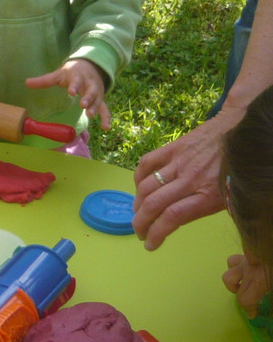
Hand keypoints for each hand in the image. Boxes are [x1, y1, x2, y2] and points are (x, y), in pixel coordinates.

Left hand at [26, 58, 110, 129]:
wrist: (90, 65)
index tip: (71, 92)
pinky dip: (106, 117)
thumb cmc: (72, 72)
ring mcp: (96, 92)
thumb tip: (26, 83)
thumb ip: (44, 80)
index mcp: (78, 76)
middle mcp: (89, 84)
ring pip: (98, 99)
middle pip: (91, 90)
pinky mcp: (100, 99)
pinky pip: (105, 108)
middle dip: (88, 98)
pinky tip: (105, 127)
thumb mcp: (58, 74)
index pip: (76, 81)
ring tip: (90, 116)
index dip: (74, 86)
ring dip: (95, 107)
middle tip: (82, 105)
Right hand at [131, 106, 243, 249]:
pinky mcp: (172, 148)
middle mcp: (190, 180)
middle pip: (155, 204)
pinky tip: (138, 187)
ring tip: (137, 213)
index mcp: (208, 196)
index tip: (150, 244)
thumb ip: (210, 211)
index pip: (173, 217)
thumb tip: (184, 224)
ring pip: (147, 186)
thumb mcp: (232, 198)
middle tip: (139, 232)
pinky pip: (146, 163)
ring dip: (137, 203)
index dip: (156, 233)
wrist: (239, 132)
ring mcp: (179, 162)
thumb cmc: (237, 170)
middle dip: (140, 222)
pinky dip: (137, 177)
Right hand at [223, 252, 268, 318]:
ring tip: (243, 284)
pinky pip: (236, 258)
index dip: (248, 310)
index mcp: (259, 281)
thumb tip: (269, 307)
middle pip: (233, 285)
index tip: (253, 315)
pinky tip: (249, 270)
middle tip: (251, 302)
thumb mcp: (272, 283)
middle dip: (241, 297)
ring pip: (230, 269)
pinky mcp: (248, 252)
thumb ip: (270, 295)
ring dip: (234, 280)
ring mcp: (247, 259)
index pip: (244, 299)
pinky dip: (239, 265)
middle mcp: (249, 269)